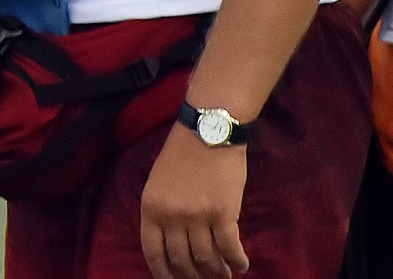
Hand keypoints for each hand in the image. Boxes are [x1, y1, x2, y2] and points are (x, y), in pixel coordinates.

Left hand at [140, 125, 249, 278]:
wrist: (209, 128)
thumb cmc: (183, 151)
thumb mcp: (158, 181)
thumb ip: (162, 211)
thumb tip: (173, 243)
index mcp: (151, 207)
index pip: (153, 252)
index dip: (163, 274)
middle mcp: (171, 216)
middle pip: (181, 260)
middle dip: (193, 276)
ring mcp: (197, 216)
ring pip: (207, 259)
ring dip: (217, 272)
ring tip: (224, 276)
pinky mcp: (223, 214)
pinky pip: (229, 248)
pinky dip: (237, 261)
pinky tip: (241, 265)